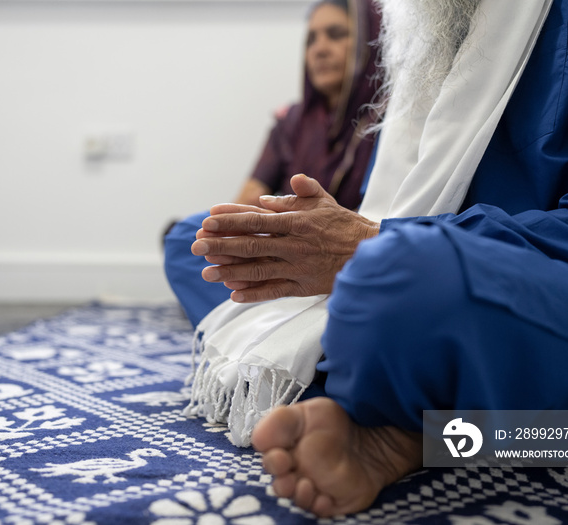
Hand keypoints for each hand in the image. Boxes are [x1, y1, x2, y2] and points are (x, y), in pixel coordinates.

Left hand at [191, 174, 379, 302]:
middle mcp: (294, 245)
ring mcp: (297, 268)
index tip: (207, 220)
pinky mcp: (303, 287)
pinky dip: (254, 294)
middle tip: (195, 246)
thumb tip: (270, 195)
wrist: (372, 254)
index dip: (230, 220)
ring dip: (230, 271)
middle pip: (250, 245)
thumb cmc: (346, 226)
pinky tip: (233, 295)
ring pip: (258, 270)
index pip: (256, 220)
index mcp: (297, 222)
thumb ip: (301, 192)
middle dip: (220, 245)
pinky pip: (275, 291)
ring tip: (206, 273)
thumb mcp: (325, 201)